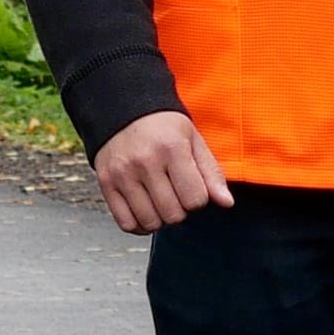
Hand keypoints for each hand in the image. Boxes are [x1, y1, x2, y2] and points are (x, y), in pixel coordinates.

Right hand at [91, 108, 233, 234]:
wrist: (123, 109)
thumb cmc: (164, 127)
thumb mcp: (194, 141)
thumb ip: (212, 173)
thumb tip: (226, 203)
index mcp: (172, 149)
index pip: (195, 199)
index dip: (198, 199)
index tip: (192, 187)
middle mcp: (145, 162)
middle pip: (173, 215)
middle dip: (180, 210)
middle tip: (176, 193)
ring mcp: (123, 174)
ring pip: (150, 222)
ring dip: (161, 218)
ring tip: (161, 201)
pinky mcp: (106, 183)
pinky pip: (126, 223)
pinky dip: (139, 225)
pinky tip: (146, 211)